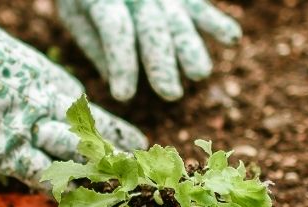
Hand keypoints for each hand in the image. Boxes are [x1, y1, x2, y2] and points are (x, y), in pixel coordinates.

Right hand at [0, 8, 147, 187]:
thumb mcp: (6, 53)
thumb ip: (23, 72)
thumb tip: (23, 75)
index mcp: (51, 81)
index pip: (88, 111)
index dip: (109, 129)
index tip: (131, 140)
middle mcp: (50, 107)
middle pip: (91, 137)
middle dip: (114, 155)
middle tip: (134, 170)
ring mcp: (31, 132)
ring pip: (75, 160)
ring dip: (94, 178)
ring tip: (114, 191)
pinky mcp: (8, 154)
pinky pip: (41, 177)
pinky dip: (57, 191)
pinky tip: (73, 204)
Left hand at [57, 0, 241, 100]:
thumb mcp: (75, 17)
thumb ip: (95, 45)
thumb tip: (114, 79)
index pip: (115, 29)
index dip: (121, 62)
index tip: (123, 96)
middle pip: (152, 26)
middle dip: (161, 61)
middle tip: (169, 94)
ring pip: (178, 19)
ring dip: (191, 47)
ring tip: (199, 74)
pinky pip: (198, 8)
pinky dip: (216, 21)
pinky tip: (232, 38)